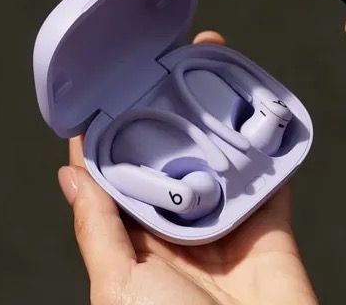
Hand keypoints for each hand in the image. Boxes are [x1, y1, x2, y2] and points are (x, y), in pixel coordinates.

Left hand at [57, 31, 316, 304]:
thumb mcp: (118, 287)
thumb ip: (98, 230)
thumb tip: (71, 176)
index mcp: (136, 247)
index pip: (121, 179)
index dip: (117, 133)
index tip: (115, 86)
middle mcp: (181, 233)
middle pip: (176, 161)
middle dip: (175, 114)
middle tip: (174, 62)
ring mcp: (228, 229)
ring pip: (223, 161)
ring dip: (223, 120)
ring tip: (219, 72)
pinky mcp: (272, 230)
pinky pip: (273, 180)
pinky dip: (274, 148)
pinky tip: (267, 112)